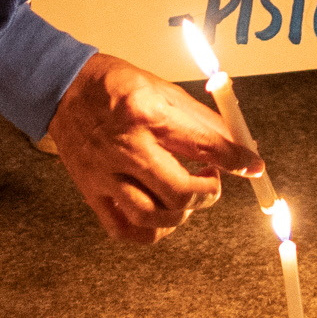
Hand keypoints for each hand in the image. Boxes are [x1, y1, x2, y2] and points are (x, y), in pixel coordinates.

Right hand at [47, 52, 259, 242]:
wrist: (62, 89)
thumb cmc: (116, 86)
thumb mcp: (164, 89)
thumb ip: (203, 121)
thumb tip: (242, 146)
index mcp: (148, 114)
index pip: (205, 146)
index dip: (238, 161)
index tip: (254, 168)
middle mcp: (127, 147)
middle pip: (180, 192)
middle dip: (208, 193)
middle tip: (212, 181)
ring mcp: (105, 174)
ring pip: (153, 218)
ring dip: (181, 214)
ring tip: (186, 197)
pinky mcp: (91, 192)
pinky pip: (125, 230)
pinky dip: (151, 231)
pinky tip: (162, 216)